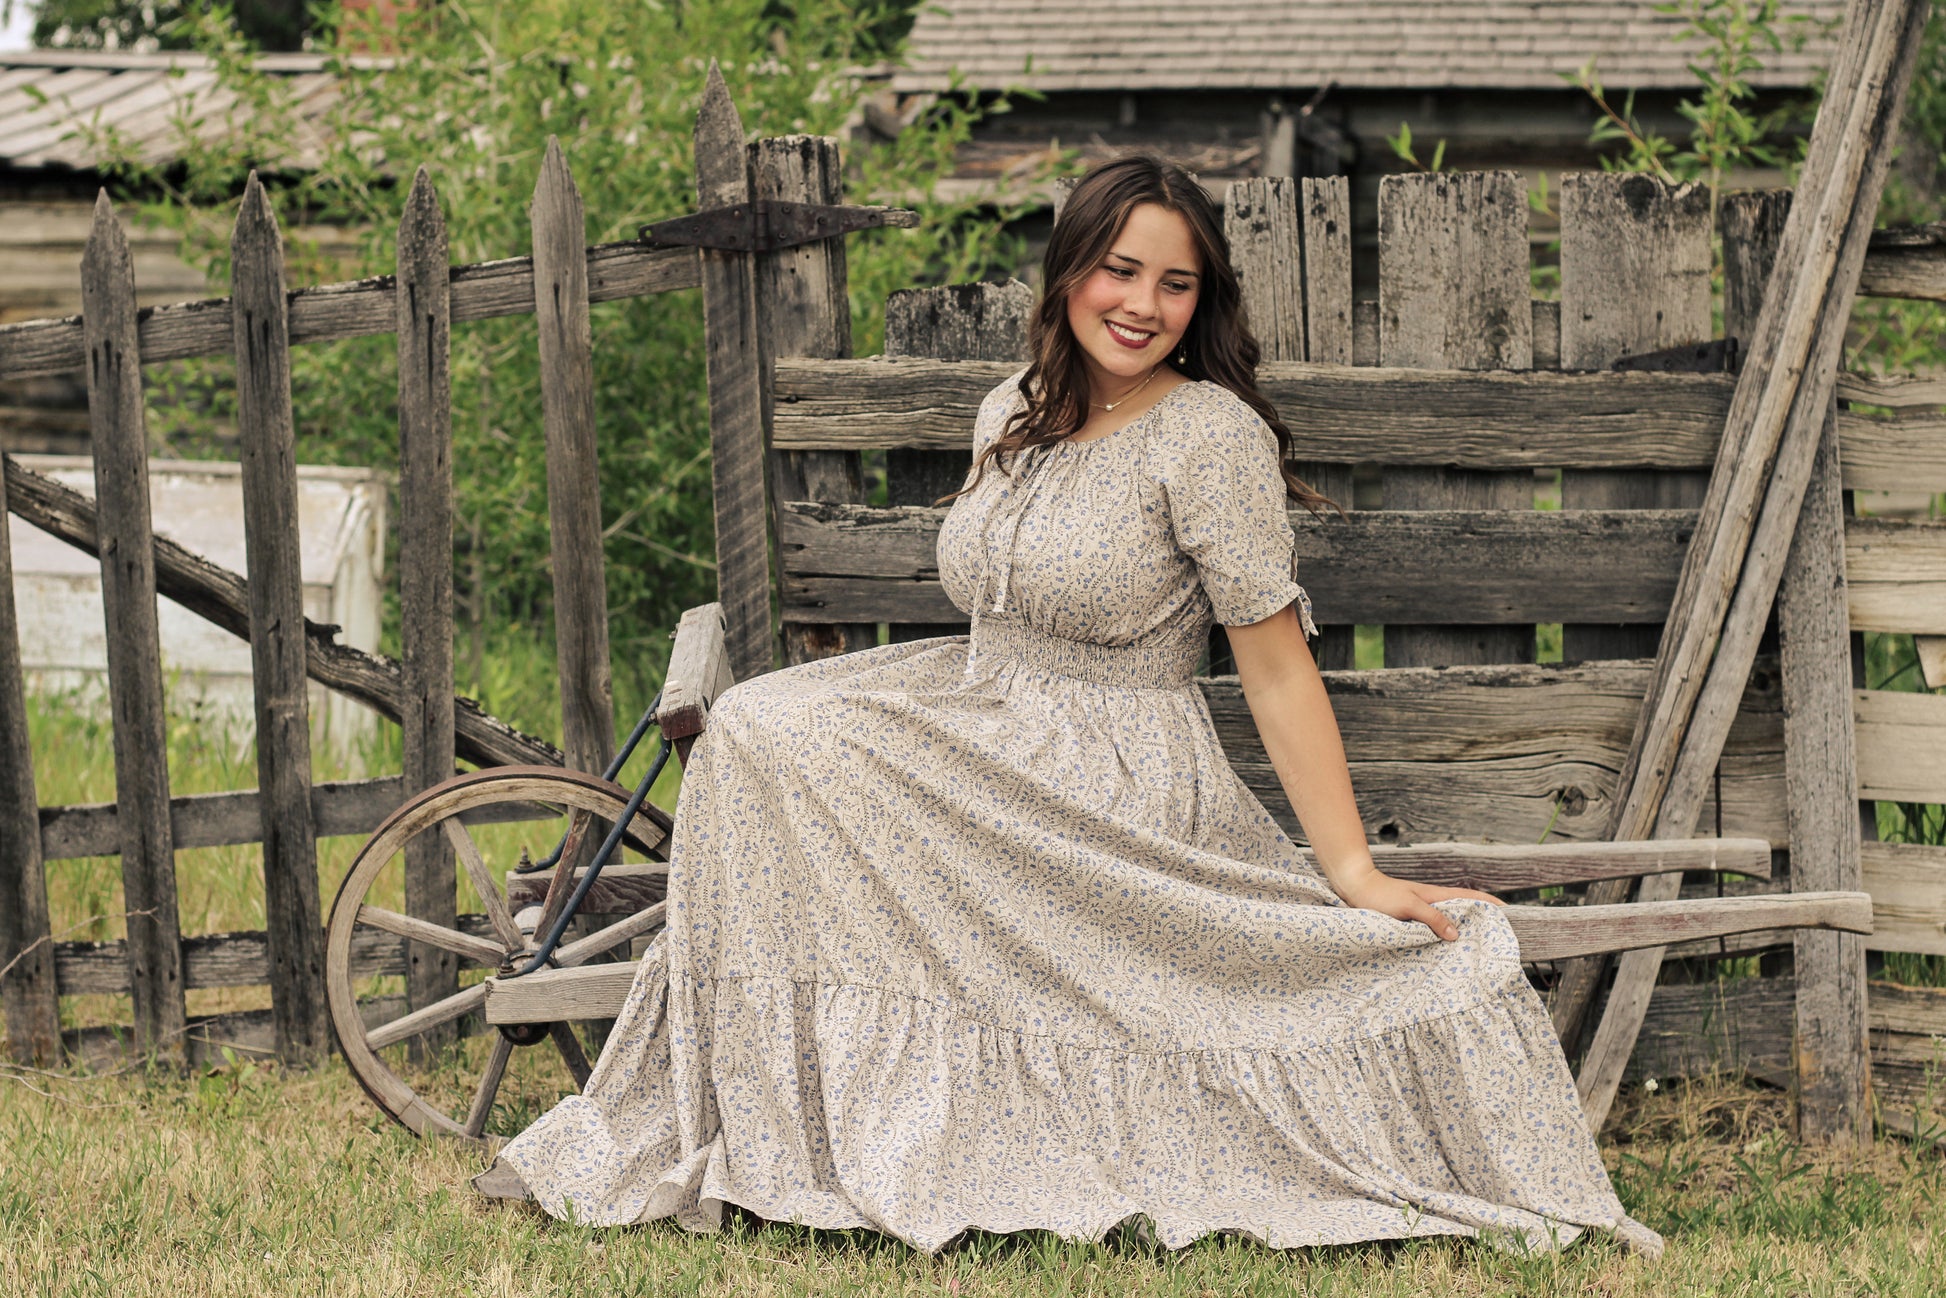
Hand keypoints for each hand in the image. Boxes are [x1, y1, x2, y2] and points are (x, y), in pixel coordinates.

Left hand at [1331, 867, 1503, 940]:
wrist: (1355, 888)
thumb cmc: (1381, 895)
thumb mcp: (1409, 906)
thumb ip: (1432, 918)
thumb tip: (1456, 934)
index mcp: (1437, 895)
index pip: (1471, 897)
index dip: (1490, 904)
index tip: (1509, 913)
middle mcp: (1433, 904)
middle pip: (1462, 913)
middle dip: (1479, 924)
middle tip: (1494, 941)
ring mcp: (1422, 913)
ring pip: (1447, 924)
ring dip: (1459, 934)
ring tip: (1473, 952)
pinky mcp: (1410, 922)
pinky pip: (1431, 932)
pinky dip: (1440, 939)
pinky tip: (1443, 953)